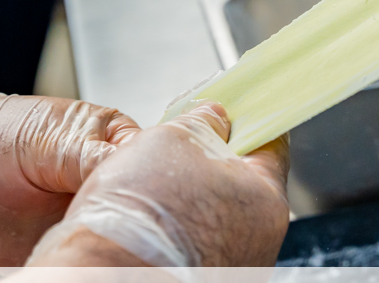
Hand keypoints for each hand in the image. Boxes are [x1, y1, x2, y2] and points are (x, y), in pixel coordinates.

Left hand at [0, 87, 139, 269]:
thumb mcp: (44, 138)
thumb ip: (89, 155)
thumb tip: (133, 167)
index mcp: (108, 140)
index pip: (150, 162)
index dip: (157, 182)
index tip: (159, 202)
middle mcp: (99, 179)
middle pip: (139, 205)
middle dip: (141, 224)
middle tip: (134, 236)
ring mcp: (80, 215)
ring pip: (116, 238)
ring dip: (116, 249)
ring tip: (112, 254)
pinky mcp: (59, 247)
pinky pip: (83, 259)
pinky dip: (88, 264)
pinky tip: (89, 264)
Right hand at [27, 102, 289, 266]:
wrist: (106, 276)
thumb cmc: (141, 218)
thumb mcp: (170, 140)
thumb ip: (202, 121)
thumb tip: (212, 116)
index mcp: (266, 200)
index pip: (271, 144)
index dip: (245, 121)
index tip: (227, 112)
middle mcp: (260, 240)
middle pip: (244, 180)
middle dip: (213, 160)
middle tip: (179, 149)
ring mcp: (235, 264)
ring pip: (219, 211)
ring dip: (194, 195)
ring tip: (156, 188)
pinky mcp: (206, 276)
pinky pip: (199, 239)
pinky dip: (180, 225)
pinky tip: (153, 219)